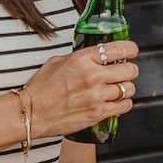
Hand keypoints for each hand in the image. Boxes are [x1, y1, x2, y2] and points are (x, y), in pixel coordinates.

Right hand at [20, 40, 140, 138]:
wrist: (31, 113)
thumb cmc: (41, 88)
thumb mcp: (58, 62)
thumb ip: (80, 58)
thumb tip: (96, 56)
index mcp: (82, 59)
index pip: (119, 49)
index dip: (130, 49)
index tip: (132, 51)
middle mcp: (92, 76)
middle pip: (130, 70)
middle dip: (130, 70)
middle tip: (125, 72)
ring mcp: (96, 96)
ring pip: (129, 89)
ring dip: (126, 88)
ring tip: (118, 88)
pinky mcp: (97, 114)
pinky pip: (124, 106)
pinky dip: (124, 103)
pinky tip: (117, 101)